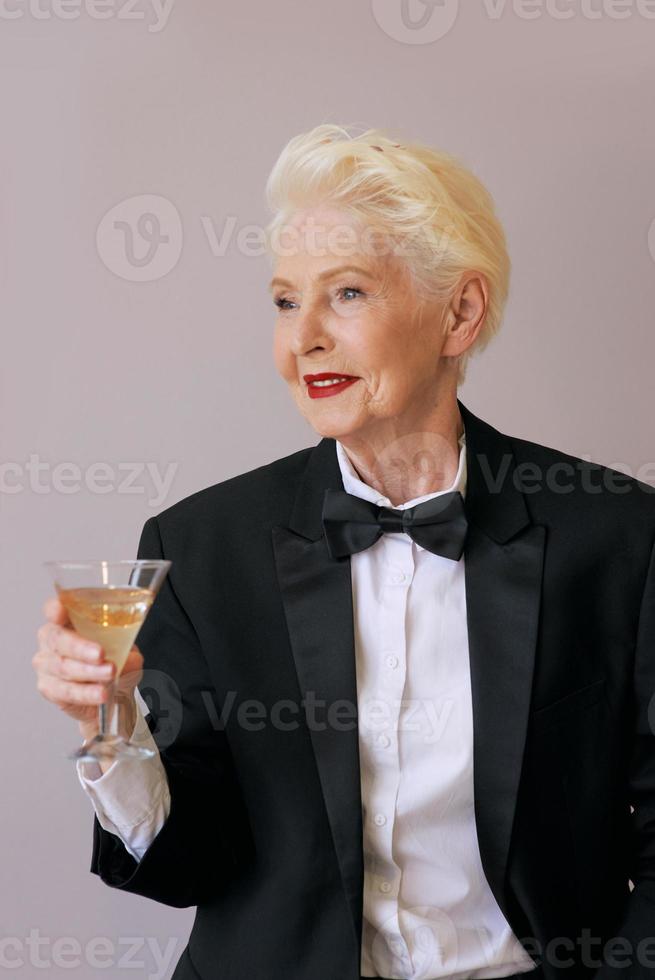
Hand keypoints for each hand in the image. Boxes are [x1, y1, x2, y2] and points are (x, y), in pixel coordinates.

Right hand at [33, 596, 142, 743]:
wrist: (109, 694)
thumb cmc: (111, 661)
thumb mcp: (126, 650)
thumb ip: (128, 650)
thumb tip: (130, 658)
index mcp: (67, 621)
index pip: (53, 609)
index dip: (55, 609)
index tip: (62, 610)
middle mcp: (52, 640)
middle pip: (57, 639)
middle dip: (80, 647)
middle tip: (100, 654)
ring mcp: (47, 665)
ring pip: (63, 667)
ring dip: (89, 671)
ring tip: (110, 674)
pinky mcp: (49, 688)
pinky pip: (66, 691)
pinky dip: (86, 692)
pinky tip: (100, 692)